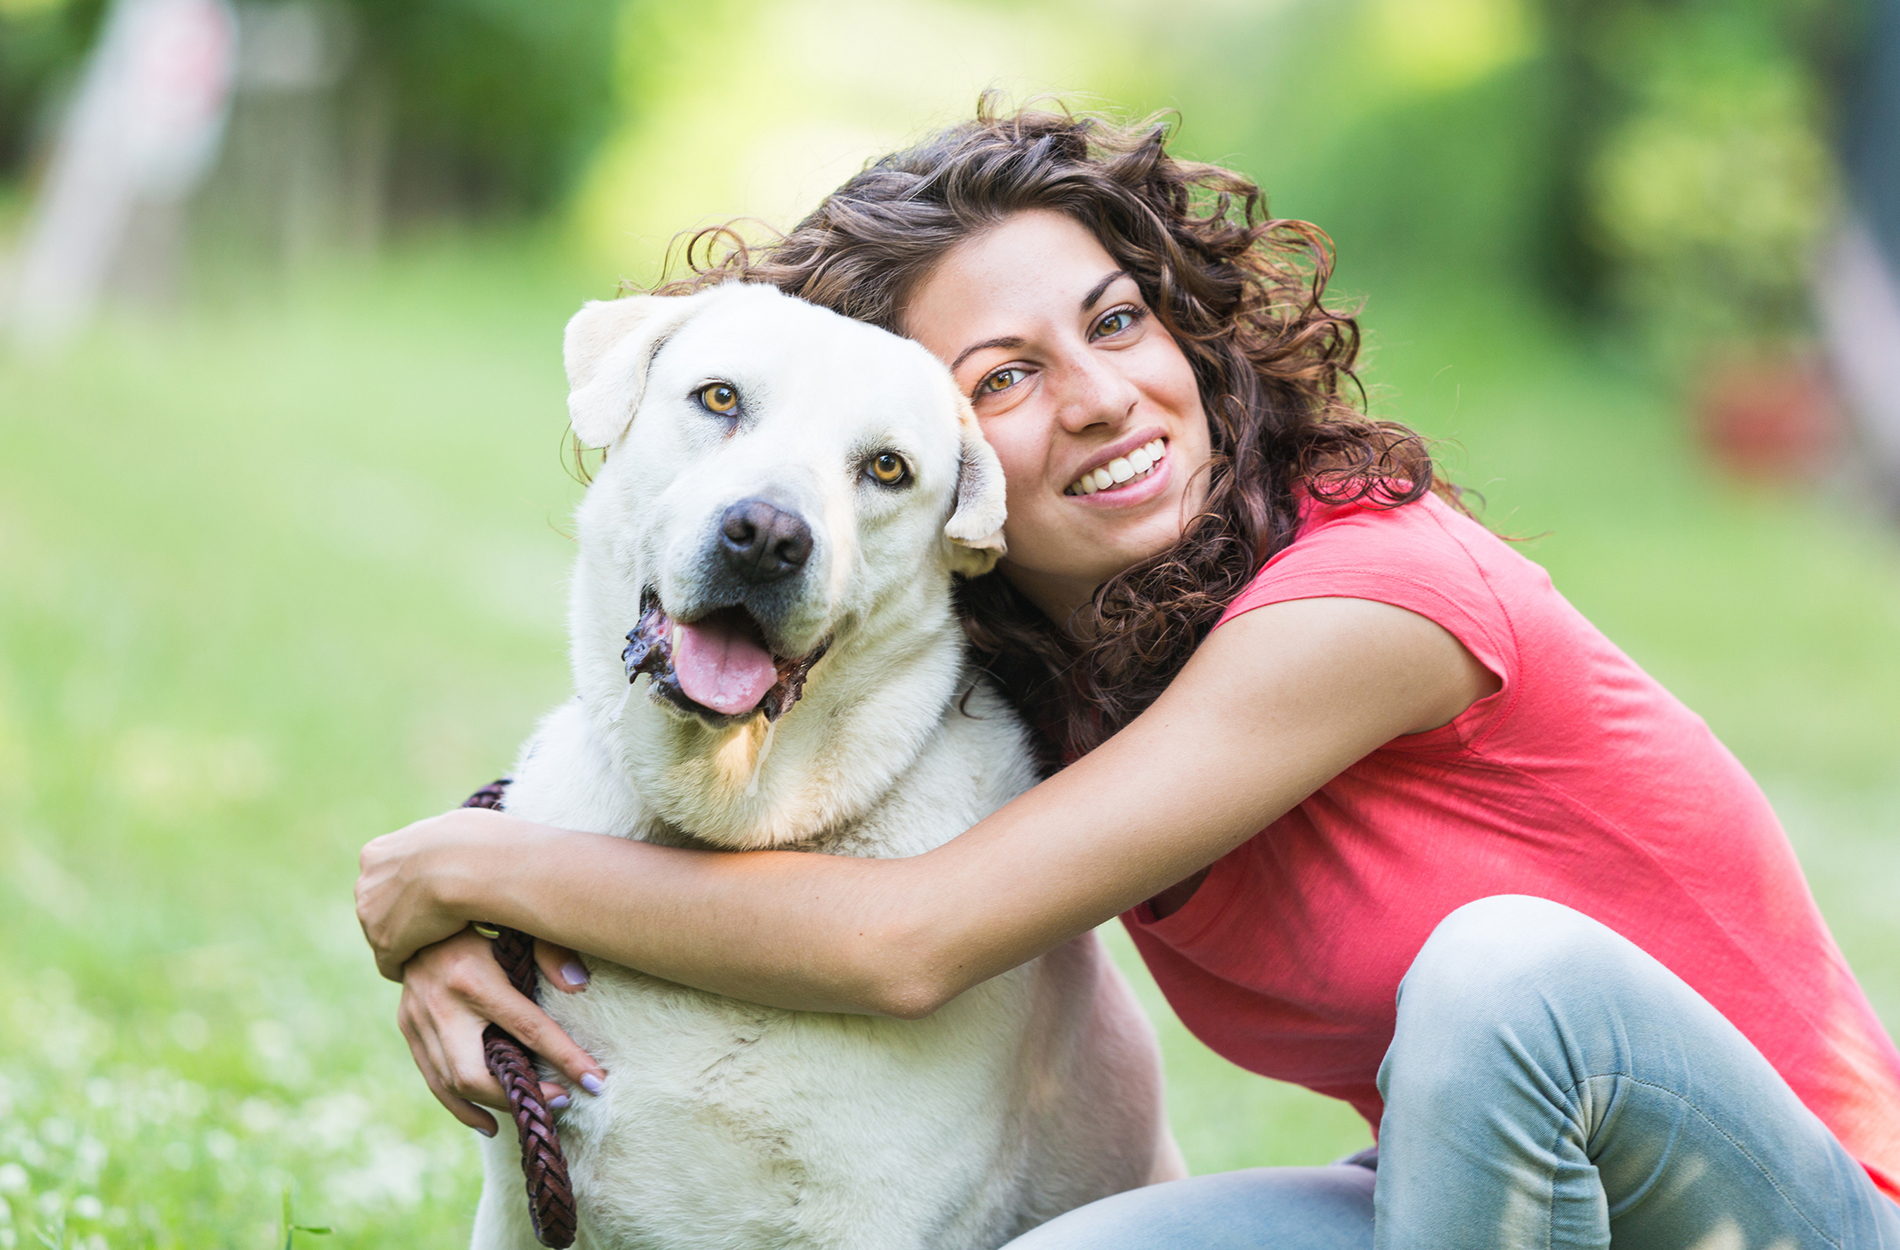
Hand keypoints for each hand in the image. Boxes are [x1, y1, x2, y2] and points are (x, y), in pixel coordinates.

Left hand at [358, 807, 521, 980]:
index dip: (408, 892)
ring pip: (384, 935)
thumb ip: (437, 845)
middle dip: (402, 918)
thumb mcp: (448, 831)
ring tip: (440, 946)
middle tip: (437, 926)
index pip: (385, 879)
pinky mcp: (385, 943)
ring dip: (407, 942)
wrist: (468, 863)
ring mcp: (370, 914)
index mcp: (376, 853)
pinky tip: (433, 966)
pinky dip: (409, 966)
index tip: (431, 901)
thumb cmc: (472, 842)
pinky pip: (391, 964)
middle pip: (379, 908)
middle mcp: (365, 883)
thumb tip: (458, 844)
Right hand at [398, 927, 608, 1134]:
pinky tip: (488, 1121)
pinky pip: (432, 1079)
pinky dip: (460, 1106)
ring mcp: (417, 1019)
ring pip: (451, 1084)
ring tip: (531, 1110)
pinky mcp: (408, 1026)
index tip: (595, 1081)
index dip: (565, 1058)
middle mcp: (440, 1003)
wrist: (417, 908)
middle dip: (518, 1095)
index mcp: (473, 976)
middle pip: (475, 1073)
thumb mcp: (518, 924)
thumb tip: (578, 983)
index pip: (528, 1028)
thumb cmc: (481, 917)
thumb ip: (550, 950)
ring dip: (493, 1106)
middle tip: (560, 1101)